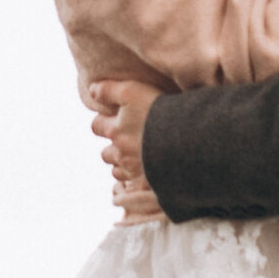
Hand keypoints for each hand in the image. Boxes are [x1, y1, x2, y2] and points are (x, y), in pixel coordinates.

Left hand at [88, 77, 163, 192]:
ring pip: (118, 171)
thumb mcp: (131, 91)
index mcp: (115, 131)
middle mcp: (120, 153)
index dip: (104, 122)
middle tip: (129, 139)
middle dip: (114, 147)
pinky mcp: (148, 184)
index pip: (96, 126)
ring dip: (124, 164)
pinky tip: (147, 171)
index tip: (115, 119)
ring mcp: (134, 171)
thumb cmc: (159, 113)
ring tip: (139, 157)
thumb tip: (91, 91)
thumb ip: (108, 90)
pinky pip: (133, 186)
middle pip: (106, 153)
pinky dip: (136, 179)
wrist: (187, 140)